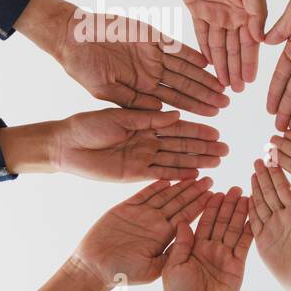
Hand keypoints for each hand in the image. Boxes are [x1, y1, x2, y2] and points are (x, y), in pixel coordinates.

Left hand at [0, 109, 227, 180]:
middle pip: (182, 144)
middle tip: (225, 149)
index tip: (216, 130)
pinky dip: (178, 175)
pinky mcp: (135, 174)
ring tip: (217, 162)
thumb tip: (176, 114)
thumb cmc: (87, 126)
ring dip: (197, 161)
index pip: (177, 126)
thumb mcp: (119, 117)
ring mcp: (143, 158)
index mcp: (145, 124)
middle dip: (204, 147)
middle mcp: (148, 141)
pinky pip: (162, 174)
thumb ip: (148, 118)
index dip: (197, 129)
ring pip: (176, 159)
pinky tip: (196, 176)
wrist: (65, 146)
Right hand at [16, 0, 229, 115]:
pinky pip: (176, 47)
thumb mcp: (106, 91)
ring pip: (186, 68)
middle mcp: (153, 71)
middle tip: (227, 103)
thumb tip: (159, 113)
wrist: (72, 36)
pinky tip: (208, 63)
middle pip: (186, 86)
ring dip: (204, 77)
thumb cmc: (83, 67)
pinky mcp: (153, 37)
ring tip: (223, 86)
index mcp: (143, 87)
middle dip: (206, 95)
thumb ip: (132, 101)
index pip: (175, 100)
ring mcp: (154, 54)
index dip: (195, 108)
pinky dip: (191, 54)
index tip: (214, 115)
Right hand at [73, 178, 214, 288]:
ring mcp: (141, 215)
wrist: (95, 269)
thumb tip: (192, 241)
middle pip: (179, 203)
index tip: (215, 196)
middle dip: (195, 192)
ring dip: (179, 185)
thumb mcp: (153, 269)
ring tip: (194, 175)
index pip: (187, 217)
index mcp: (165, 236)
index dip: (201, 206)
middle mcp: (156, 223)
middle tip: (210, 179)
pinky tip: (167, 177)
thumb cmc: (124, 274)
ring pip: (164, 196)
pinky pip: (142, 194)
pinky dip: (154, 186)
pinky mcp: (124, 209)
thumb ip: (172, 254)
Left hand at [163, 187, 252, 290]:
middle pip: (221, 222)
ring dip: (240, 213)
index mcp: (193, 247)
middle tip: (235, 187)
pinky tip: (254, 217)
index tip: (214, 191)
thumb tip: (182, 221)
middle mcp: (210, 249)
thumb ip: (181, 244)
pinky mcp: (237, 265)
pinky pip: (244, 244)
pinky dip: (249, 230)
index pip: (203, 222)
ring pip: (233, 229)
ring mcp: (224, 256)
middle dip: (227, 205)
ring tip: (246, 196)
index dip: (209, 206)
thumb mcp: (173, 266)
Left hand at [173, 0, 267, 92]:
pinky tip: (208, 66)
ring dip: (221, 64)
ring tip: (223, 84)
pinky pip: (201, 35)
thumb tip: (262, 40)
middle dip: (236, 69)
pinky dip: (204, 50)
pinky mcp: (197, 10)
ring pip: (219, 46)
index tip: (251, 82)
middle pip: (235, 48)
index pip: (251, 43)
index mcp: (250, 11)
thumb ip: (258, 15)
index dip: (250, 63)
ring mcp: (216, 13)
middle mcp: (234, 15)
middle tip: (236, 91)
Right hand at [250, 159, 290, 290]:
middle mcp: (284, 216)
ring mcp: (272, 226)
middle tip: (259, 159)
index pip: (286, 188)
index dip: (279, 174)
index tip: (273, 159)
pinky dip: (249, 207)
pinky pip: (253, 219)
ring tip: (252, 171)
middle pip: (272, 192)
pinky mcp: (262, 238)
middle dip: (265, 175)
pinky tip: (244, 195)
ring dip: (257, 187)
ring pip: (261, 202)